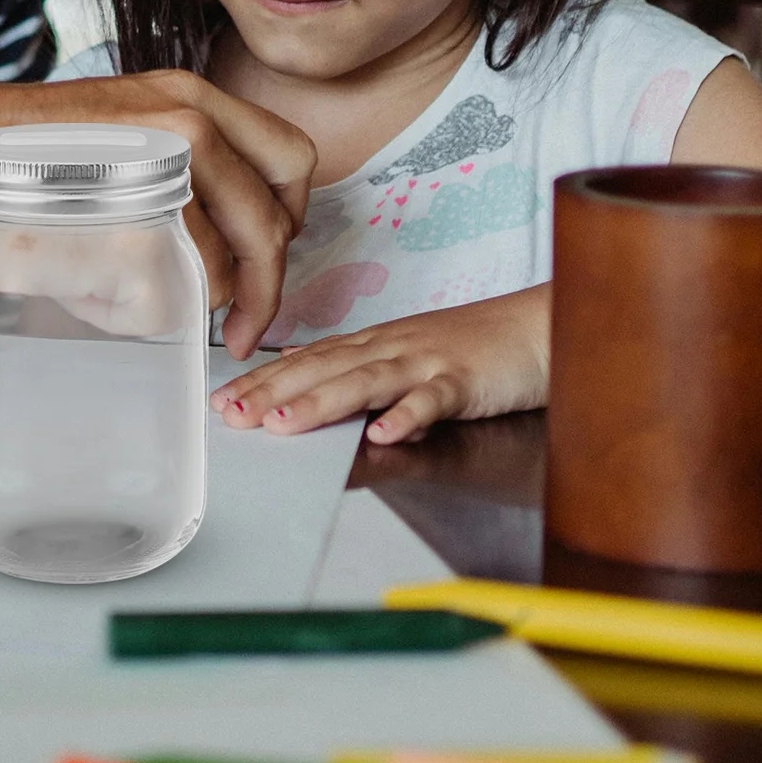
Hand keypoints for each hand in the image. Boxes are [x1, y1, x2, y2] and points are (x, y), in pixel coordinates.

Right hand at [0, 71, 315, 360]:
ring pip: (222, 269)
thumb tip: (223, 258)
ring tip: (120, 296)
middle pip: (273, 225)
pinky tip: (89, 294)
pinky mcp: (122, 222)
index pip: (291, 162)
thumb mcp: (111, 136)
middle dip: (266, 289)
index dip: (287, 224)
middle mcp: (186, 122)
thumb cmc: (2, 156)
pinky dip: (138, 315)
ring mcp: (157, 170)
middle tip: (241, 328)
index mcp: (188, 97)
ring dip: (186, 302)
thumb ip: (178, 181)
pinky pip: (168, 297)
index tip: (261, 265)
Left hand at [209, 285, 551, 443]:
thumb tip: (305, 376)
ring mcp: (428, 362)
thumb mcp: (410, 355)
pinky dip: (409, 416)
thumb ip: (361, 368)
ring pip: (367, 381)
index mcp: (377, 343)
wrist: (540, 327)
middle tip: (230, 415)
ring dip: (322, 401)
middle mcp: (393, 347)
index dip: (263, 380)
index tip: (221, 401)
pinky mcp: (466, 380)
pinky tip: (385, 435)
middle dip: (272, 392)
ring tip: (282, 423)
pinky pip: (434, 399)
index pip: (309, 360)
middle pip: (324, 367)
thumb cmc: (477, 347)